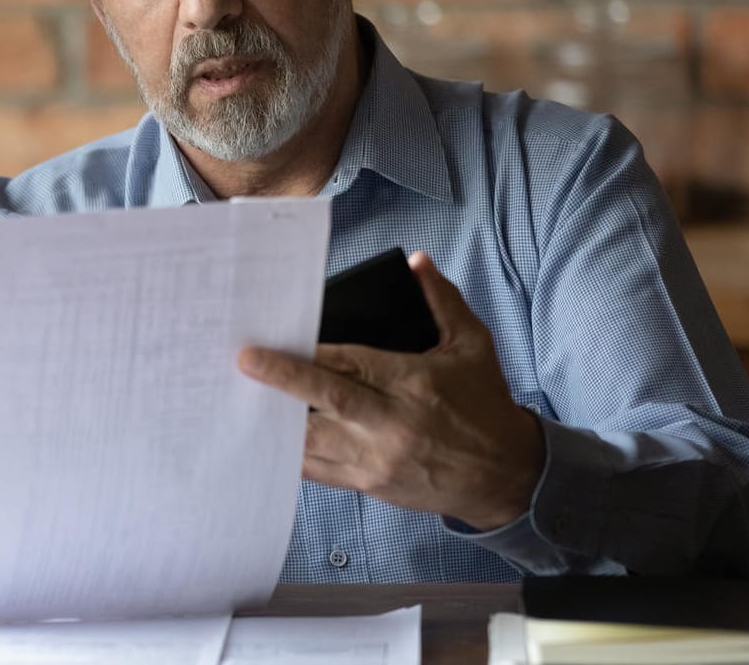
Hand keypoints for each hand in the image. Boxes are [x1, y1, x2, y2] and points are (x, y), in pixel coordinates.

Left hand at [236, 252, 544, 530]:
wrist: (506, 477)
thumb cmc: (486, 405)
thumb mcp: (473, 346)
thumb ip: (442, 301)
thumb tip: (418, 263)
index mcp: (413, 383)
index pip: (352, 362)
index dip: (311, 352)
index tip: (277, 338)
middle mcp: (392, 423)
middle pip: (328, 400)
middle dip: (282, 380)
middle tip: (244, 361)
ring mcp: (377, 458)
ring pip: (313, 440)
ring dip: (277, 420)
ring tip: (242, 398)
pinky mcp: (370, 485)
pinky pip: (319, 472)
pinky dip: (291, 455)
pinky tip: (266, 438)